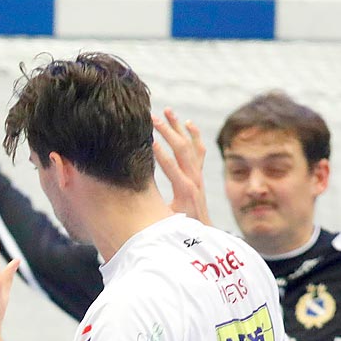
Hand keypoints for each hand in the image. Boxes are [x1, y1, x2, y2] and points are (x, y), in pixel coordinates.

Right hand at [153, 108, 207, 223]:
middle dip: (166, 131)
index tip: (147, 139)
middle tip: (152, 117)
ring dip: (178, 126)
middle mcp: (193, 178)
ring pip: (190, 144)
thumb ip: (156, 212)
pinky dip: (194, 134)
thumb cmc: (180, 228)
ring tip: (168, 111)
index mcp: (183, 190)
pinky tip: (187, 122)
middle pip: (180, 148)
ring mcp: (198, 173)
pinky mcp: (199, 172)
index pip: (171, 166)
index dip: (159, 152)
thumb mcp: (167, 222)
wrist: (202, 229)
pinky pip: (199, 149)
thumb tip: (138, 209)